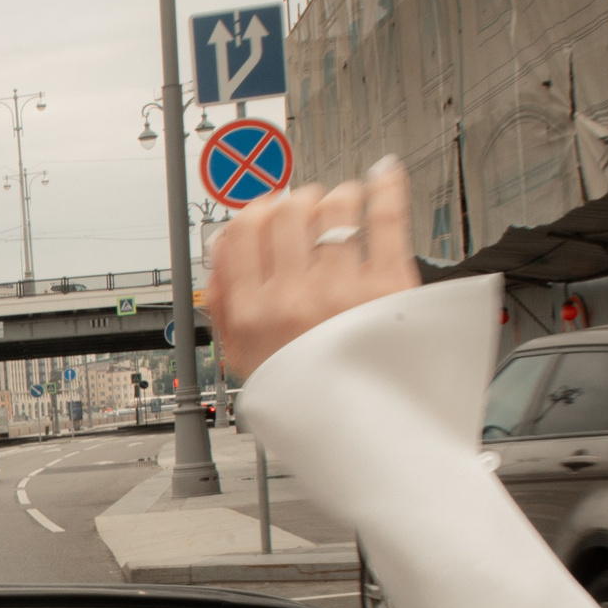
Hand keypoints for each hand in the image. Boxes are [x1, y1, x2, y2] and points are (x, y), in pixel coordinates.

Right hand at [207, 157, 417, 383]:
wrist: (363, 432)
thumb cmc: (308, 397)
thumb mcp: (244, 363)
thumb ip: (222, 310)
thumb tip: (218, 260)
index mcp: (253, 314)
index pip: (242, 232)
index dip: (254, 211)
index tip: (267, 210)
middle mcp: (293, 298)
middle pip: (286, 212)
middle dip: (297, 200)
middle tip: (309, 207)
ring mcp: (342, 291)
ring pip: (334, 208)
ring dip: (339, 195)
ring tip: (346, 201)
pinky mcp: (389, 288)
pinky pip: (385, 220)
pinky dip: (386, 189)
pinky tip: (385, 176)